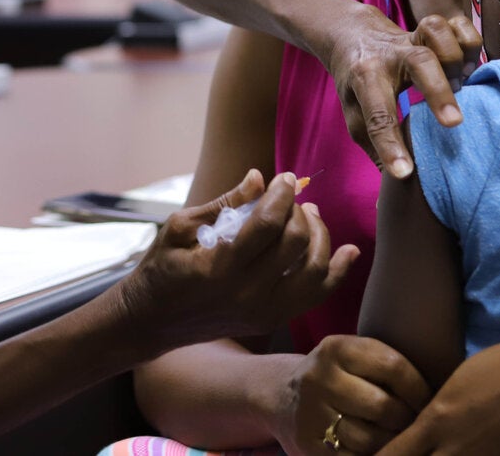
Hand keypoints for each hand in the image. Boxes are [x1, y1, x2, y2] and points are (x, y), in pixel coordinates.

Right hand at [119, 170, 359, 352]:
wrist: (151, 323)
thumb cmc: (160, 269)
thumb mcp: (180, 228)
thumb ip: (224, 204)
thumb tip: (259, 177)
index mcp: (220, 267)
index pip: (267, 223)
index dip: (282, 194)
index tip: (285, 177)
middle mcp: (247, 294)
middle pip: (296, 243)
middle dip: (300, 210)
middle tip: (291, 196)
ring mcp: (262, 311)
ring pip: (315, 271)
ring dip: (320, 235)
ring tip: (311, 214)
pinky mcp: (271, 320)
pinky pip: (316, 295)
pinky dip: (336, 271)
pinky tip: (348, 250)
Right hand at [268, 334, 432, 455]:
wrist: (281, 396)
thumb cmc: (336, 376)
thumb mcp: (354, 357)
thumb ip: (386, 366)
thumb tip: (437, 395)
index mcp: (337, 348)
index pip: (393, 368)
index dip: (420, 390)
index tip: (431, 402)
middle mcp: (320, 377)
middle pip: (383, 407)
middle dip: (407, 421)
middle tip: (417, 425)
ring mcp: (310, 413)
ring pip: (370, 439)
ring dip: (392, 443)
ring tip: (398, 439)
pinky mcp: (307, 444)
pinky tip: (379, 451)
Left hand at [327, 7, 480, 176]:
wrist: (351, 34)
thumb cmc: (357, 83)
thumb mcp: (354, 114)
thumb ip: (373, 147)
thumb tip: (390, 193)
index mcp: (365, 78)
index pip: (377, 114)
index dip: (390, 146)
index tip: (405, 174)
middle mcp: (391, 55)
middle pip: (418, 62)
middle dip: (438, 91)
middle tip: (454, 123)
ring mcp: (412, 37)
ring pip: (435, 31)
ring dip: (453, 55)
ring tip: (461, 83)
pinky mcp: (430, 30)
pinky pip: (456, 23)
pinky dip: (468, 40)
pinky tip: (468, 64)